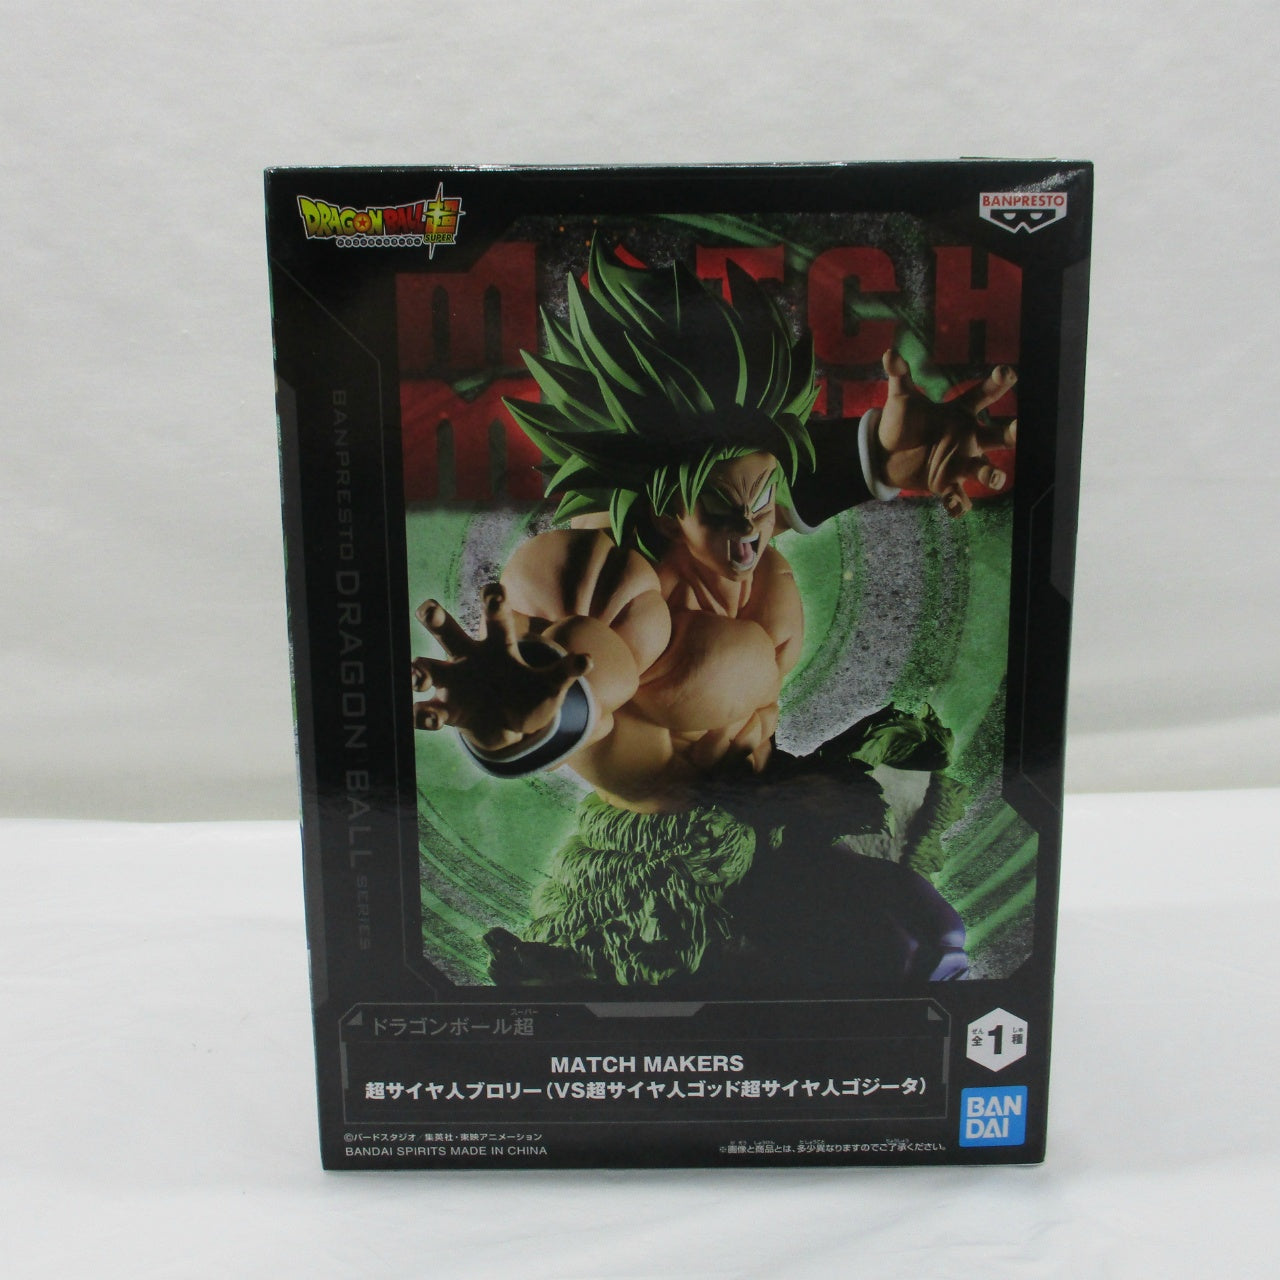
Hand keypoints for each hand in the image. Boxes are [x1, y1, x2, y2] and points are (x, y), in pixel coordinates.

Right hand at [412, 584, 591, 751]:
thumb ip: (565, 672)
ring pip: (428, 667)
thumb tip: (588, 660)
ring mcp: (453, 683)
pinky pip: (427, 711)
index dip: (494, 602)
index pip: (495, 618)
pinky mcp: (446, 711)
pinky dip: (424, 715)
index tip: (495, 589)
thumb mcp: (551, 687)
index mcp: (498, 645)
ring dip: (420, 670)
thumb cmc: (530, 698)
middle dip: (436, 618)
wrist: (512, 729)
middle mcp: (469, 658)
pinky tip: (429, 718)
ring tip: (419, 677)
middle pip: (448, 632)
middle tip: (427, 608)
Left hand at [876, 350, 1016, 516]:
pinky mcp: (945, 485)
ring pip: (981, 470)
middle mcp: (966, 438)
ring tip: (995, 478)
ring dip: (990, 474)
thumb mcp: (900, 399)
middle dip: (1009, 434)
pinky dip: (958, 504)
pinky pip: (957, 496)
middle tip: (1017, 430)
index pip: (981, 395)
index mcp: (959, 413)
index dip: (996, 384)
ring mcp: (958, 463)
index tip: (1008, 372)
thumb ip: (899, 376)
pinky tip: (956, 509)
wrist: (885, 454)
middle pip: (994, 436)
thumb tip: (890, 352)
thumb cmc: (901, 423)